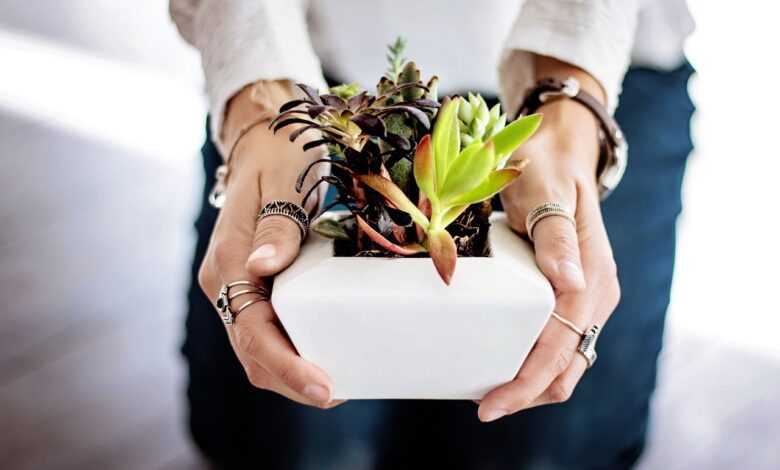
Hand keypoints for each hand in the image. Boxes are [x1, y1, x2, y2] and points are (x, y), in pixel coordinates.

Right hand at [197, 85, 340, 408]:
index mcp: (228, 263)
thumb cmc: (279, 155)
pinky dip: (294, 351)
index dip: (288, 367)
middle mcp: (226, 283)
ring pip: (258, 348)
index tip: (325, 389)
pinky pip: (269, 330)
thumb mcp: (283, 182)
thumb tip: (263, 268)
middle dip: (292, 382)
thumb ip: (276, 226)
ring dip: (293, 372)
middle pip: (253, 353)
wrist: (264, 140)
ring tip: (340, 383)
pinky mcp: (254, 285)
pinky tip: (326, 352)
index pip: (253, 332)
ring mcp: (238, 286)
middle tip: (340, 393)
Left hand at [478, 94, 620, 421]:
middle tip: (483, 406)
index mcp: (592, 277)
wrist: (559, 151)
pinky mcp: (571, 294)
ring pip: (564, 361)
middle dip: (526, 393)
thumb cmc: (546, 167)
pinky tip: (503, 362)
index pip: (560, 347)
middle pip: (566, 367)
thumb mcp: (545, 192)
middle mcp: (595, 294)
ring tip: (487, 392)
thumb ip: (555, 236)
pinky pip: (556, 342)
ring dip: (530, 383)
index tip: (490, 404)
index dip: (526, 382)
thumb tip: (569, 283)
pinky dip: (533, 362)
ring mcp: (586, 296)